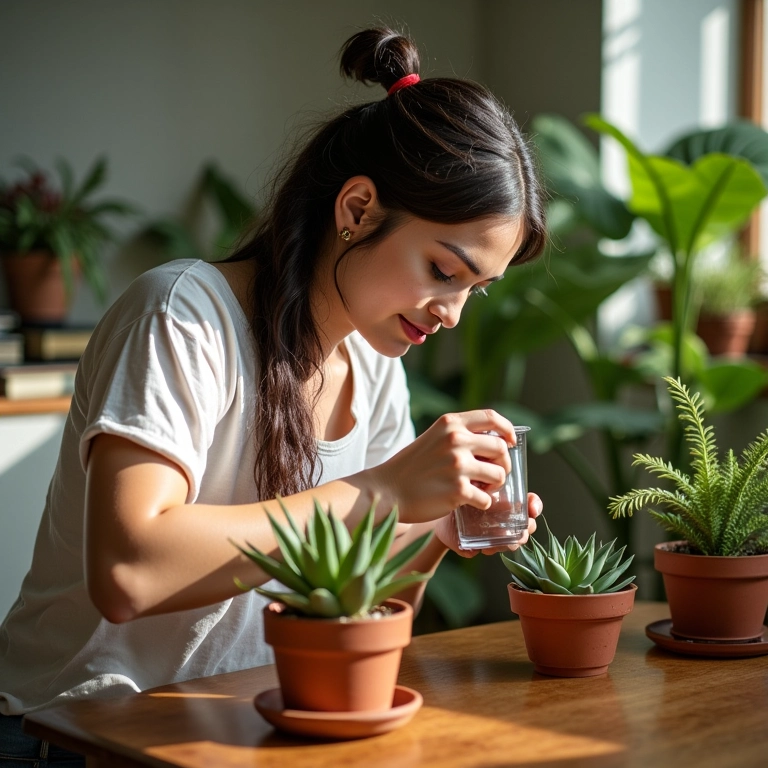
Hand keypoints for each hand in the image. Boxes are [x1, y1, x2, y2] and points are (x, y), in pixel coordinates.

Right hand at [371, 410, 515, 523]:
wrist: (386, 490)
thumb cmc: (410, 467)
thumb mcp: (433, 438)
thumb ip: (457, 435)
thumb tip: (492, 441)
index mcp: (450, 424)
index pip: (491, 417)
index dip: (507, 429)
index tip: (511, 442)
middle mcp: (456, 440)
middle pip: (501, 448)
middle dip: (503, 463)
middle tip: (493, 475)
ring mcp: (457, 465)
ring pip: (499, 475)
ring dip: (495, 485)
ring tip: (481, 489)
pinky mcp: (458, 491)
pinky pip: (487, 499)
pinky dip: (482, 503)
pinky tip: (469, 502)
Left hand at [434, 492, 542, 557]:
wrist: (445, 520)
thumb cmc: (462, 500)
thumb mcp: (470, 487)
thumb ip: (477, 485)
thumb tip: (480, 486)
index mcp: (509, 502)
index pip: (532, 503)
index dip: (536, 505)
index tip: (532, 508)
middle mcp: (509, 518)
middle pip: (529, 524)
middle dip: (527, 527)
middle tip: (519, 528)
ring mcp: (501, 534)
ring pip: (518, 539)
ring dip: (512, 540)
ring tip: (499, 538)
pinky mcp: (490, 545)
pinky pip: (499, 549)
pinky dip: (494, 548)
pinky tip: (485, 547)